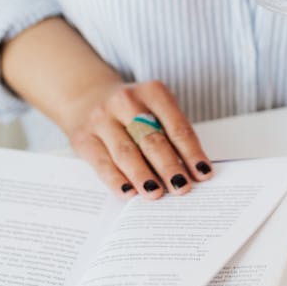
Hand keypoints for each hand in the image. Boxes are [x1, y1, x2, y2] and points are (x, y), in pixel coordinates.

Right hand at [61, 79, 213, 199]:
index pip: (176, 126)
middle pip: (151, 139)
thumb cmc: (133, 110)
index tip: (203, 174)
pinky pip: (102, 164)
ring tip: (156, 193)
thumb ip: (171, 135)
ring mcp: (101, 119)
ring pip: (126, 152)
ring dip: (143, 176)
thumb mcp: (155, 108)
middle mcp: (125, 101)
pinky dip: (116, 180)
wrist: (88, 95)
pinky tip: (129, 193)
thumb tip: (190, 173)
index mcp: (152, 92)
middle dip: (168, 165)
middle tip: (182, 187)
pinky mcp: (83, 138)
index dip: (191, 152)